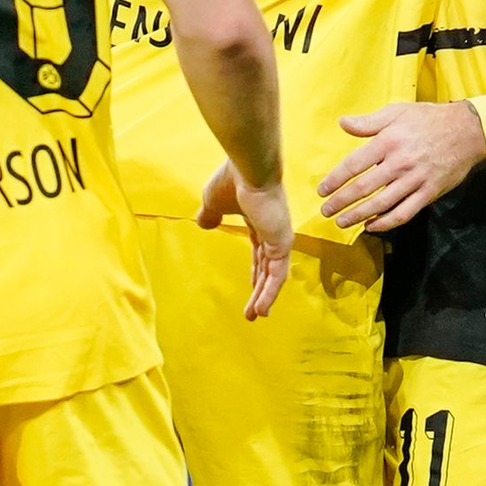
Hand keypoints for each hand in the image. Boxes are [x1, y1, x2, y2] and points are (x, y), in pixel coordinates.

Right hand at [196, 159, 292, 318]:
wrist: (248, 168)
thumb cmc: (230, 180)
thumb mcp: (213, 201)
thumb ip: (210, 214)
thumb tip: (202, 224)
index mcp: (258, 220)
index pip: (259, 252)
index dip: (255, 272)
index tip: (250, 289)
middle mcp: (273, 231)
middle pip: (267, 268)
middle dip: (259, 290)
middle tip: (253, 312)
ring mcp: (280, 238)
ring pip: (273, 275)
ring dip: (264, 297)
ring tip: (255, 316)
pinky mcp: (282, 243)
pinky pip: (277, 275)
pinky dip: (270, 293)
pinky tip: (262, 308)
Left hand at [317, 100, 485, 231]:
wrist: (467, 131)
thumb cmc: (427, 119)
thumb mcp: (396, 112)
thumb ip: (368, 122)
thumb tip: (341, 123)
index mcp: (388, 142)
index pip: (354, 165)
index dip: (335, 180)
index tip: (322, 190)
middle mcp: (399, 163)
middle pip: (364, 188)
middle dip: (342, 202)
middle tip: (326, 212)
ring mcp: (415, 180)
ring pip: (382, 204)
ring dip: (359, 216)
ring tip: (342, 222)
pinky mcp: (429, 193)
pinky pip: (405, 213)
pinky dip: (387, 222)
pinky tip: (373, 226)